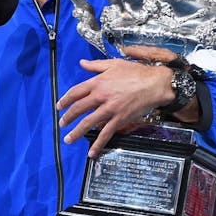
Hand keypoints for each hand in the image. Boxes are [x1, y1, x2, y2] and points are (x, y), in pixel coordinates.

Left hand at [57, 46, 178, 157]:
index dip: (65, 100)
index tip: (60, 106)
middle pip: (78, 109)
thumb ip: (96, 65)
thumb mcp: (114, 64)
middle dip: (67, 118)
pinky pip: (106, 133)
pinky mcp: (119, 119)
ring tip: (68, 139)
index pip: (75, 92)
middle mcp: (100, 96)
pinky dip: (98, 144)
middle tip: (61, 123)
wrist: (155, 83)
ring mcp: (109, 109)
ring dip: (76, 132)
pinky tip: (92, 152)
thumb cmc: (136, 72)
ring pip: (88, 123)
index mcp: (98, 82)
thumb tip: (82, 63)